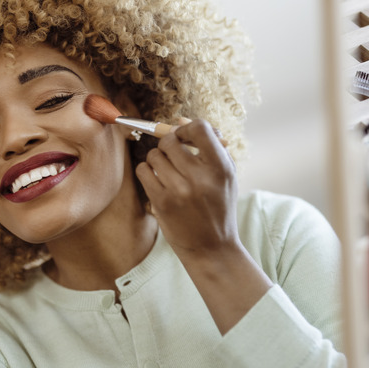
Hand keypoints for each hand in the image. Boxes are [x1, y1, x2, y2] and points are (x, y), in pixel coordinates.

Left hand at [135, 119, 237, 257]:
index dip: (187, 128)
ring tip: (167, 171)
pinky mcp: (162, 203)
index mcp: (221, 167)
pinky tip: (158, 180)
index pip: (199, 128)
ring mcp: (179, 190)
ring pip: (154, 155)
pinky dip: (148, 172)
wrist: (213, 247)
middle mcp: (200, 177)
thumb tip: (179, 120)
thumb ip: (208, 145)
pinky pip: (144, 171)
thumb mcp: (224, 175)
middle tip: (173, 155)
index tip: (184, 137)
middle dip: (169, 144)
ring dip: (157, 159)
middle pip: (170, 140)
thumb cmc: (219, 205)